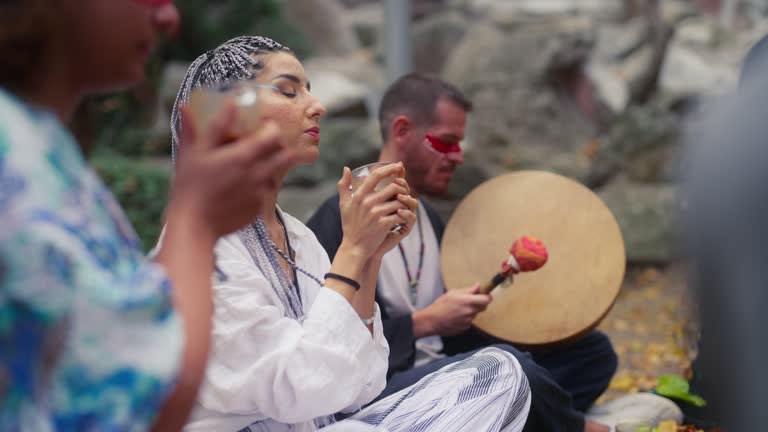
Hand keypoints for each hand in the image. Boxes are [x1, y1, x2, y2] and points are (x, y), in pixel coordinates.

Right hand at [168, 104, 298, 237]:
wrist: (194, 226)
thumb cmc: (190, 187)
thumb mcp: (192, 153)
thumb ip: (198, 129)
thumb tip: (189, 104)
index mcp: (243, 157)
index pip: (273, 135)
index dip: (272, 128)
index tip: (262, 126)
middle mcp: (258, 174)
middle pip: (285, 155)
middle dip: (278, 147)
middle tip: (264, 145)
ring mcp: (260, 193)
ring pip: (276, 174)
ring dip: (270, 167)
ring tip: (251, 166)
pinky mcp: (257, 209)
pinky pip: (264, 193)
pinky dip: (258, 187)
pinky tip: (241, 187)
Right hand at [336, 163, 410, 258]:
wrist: (354, 247)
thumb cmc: (349, 225)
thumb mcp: (344, 204)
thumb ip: (343, 185)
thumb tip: (346, 168)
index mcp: (359, 195)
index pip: (376, 175)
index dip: (389, 168)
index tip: (398, 166)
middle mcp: (368, 202)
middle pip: (393, 187)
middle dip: (402, 188)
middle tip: (404, 191)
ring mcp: (376, 213)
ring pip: (400, 200)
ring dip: (405, 202)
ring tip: (405, 204)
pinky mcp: (384, 224)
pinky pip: (401, 214)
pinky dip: (405, 214)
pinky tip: (404, 215)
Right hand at [413, 284, 490, 336]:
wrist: (431, 321)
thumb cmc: (440, 306)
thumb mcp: (452, 293)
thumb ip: (467, 290)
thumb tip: (477, 286)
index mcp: (467, 301)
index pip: (487, 300)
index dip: (487, 297)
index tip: (484, 294)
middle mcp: (470, 312)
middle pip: (483, 307)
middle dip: (479, 303)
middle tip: (470, 301)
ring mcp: (468, 321)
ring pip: (475, 314)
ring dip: (471, 311)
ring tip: (458, 309)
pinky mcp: (465, 328)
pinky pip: (469, 321)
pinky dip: (466, 318)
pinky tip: (456, 316)